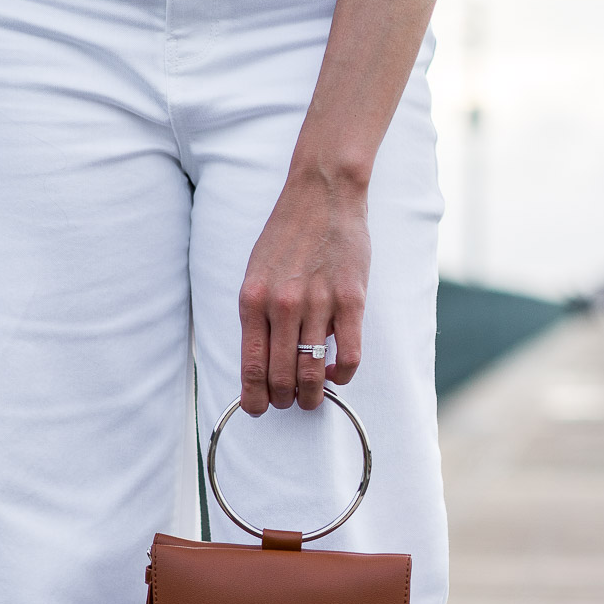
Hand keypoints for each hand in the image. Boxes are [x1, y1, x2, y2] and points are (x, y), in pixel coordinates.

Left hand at [238, 166, 368, 414]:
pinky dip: (343, 375)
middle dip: (284, 399)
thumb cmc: (286, 234)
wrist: (322, 194)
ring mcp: (318, 304)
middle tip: (289, 402)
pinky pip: (349, 356)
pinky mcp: (351, 300)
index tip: (258, 409)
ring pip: (313, 373)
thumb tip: (262, 360)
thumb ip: (256, 315)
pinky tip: (337, 372)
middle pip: (281, 376)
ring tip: (312, 398)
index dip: (254, 398)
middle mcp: (283, 306)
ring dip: (312, 395)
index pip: (251, 366)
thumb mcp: (255, 273)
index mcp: (253, 300)